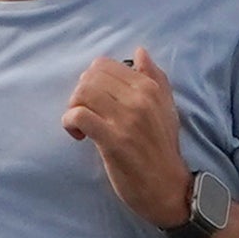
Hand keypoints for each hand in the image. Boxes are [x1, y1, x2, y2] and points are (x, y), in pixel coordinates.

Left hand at [67, 48, 194, 229]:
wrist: (168, 186)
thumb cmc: (161, 147)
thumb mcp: (166, 108)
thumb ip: (154, 78)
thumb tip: (140, 51)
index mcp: (151, 88)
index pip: (104, 64)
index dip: (91, 81)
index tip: (95, 101)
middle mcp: (141, 99)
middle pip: (90, 76)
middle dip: (79, 94)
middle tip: (84, 113)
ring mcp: (127, 119)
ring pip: (82, 92)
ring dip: (73, 108)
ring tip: (80, 126)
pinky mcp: (114, 139)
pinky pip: (78, 115)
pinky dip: (70, 123)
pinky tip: (78, 136)